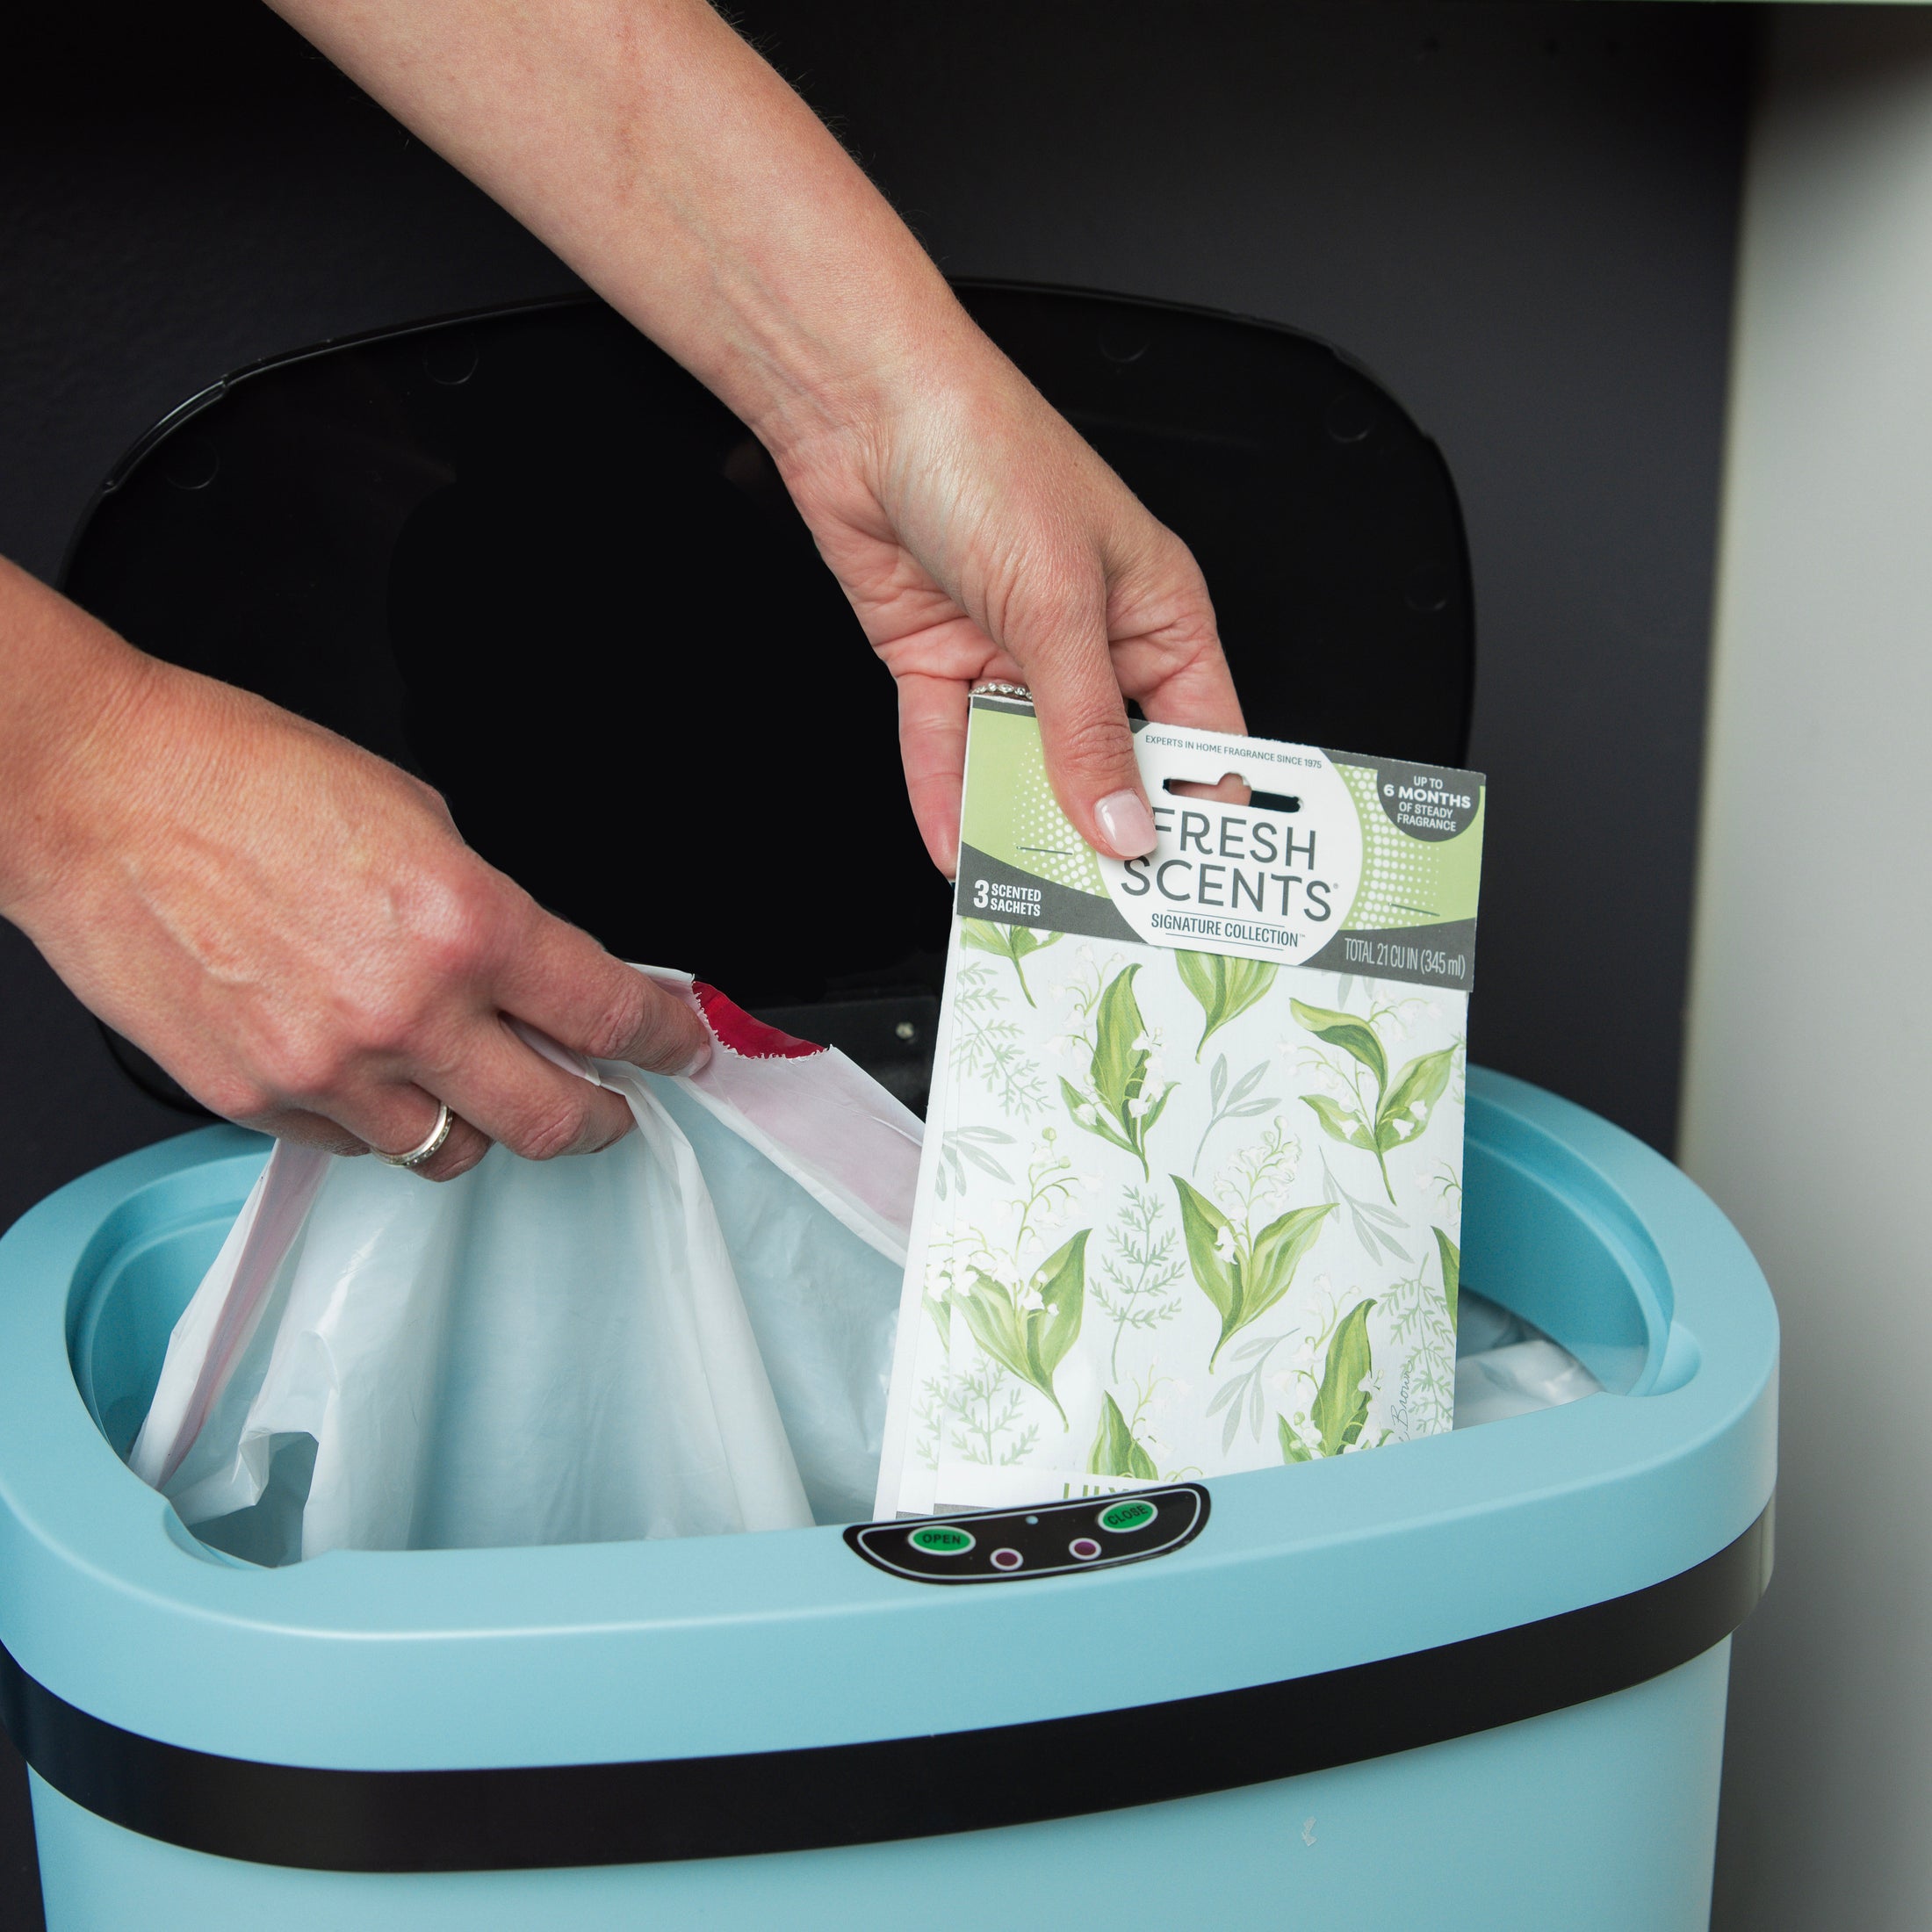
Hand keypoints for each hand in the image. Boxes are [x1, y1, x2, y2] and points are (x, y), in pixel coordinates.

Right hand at [0, 563, 708, 1178]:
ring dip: (483, 1120)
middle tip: (614, 1105)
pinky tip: (373, 1066)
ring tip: (473, 1076)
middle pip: (552, 1119)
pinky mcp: (256, 1103)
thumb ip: (492, 912)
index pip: (608, 1013)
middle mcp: (404, 1011)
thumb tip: (545, 975)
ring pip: (452, 1149)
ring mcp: (326, 1070)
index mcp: (463, 922)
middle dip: (603, 1116)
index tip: (682, 1046)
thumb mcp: (418, 817)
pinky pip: (358, 1146)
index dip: (665, 1038)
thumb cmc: (241, 778)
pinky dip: (384, 1118)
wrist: (95, 794)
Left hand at [263, 0, 1244, 877]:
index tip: (1193, 882)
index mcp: (1158, 613)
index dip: (1200, 810)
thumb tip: (1124, 820)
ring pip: (1024, 765)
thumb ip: (1089, 727)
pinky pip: (950, 749)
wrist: (860, 409)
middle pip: (1108, 763)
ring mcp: (1011, 655)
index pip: (1202, 735)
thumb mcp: (1060, 606)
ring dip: (1018, 823)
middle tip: (1102, 906)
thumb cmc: (985, 452)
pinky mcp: (940, 663)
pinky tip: (956, 845)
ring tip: (1023, 891)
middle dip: (1100, 832)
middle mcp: (1089, 640)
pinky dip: (949, 796)